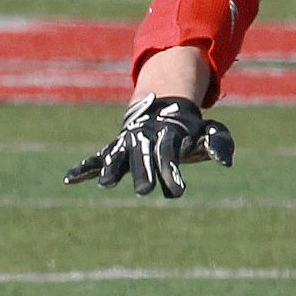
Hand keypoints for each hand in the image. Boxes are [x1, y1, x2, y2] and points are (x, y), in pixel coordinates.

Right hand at [64, 94, 235, 196]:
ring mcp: (127, 143)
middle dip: (144, 173)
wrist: (162, 104)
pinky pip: (97, 159)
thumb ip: (218, 144)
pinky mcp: (114, 149)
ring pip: (118, 156)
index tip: (177, 190)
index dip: (172, 172)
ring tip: (107, 184)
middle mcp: (145, 140)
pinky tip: (69, 179)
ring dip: (113, 169)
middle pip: (143, 158)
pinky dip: (84, 168)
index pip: (169, 156)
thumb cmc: (189, 127)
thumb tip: (227, 162)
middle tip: (144, 191)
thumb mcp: (208, 132)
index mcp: (168, 137)